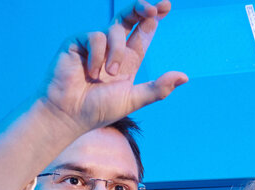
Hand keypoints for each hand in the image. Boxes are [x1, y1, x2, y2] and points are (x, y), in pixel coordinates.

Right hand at [42, 0, 187, 133]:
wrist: (69, 114)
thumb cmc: (98, 110)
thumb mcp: (133, 99)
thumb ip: (158, 88)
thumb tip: (185, 76)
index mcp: (128, 59)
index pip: (144, 31)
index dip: (154, 17)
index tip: (166, 5)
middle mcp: (112, 48)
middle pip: (130, 17)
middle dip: (142, 8)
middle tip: (154, 8)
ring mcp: (95, 44)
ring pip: (115, 29)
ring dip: (116, 52)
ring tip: (109, 73)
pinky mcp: (77, 42)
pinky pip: (96, 37)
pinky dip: (97, 55)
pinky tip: (90, 72)